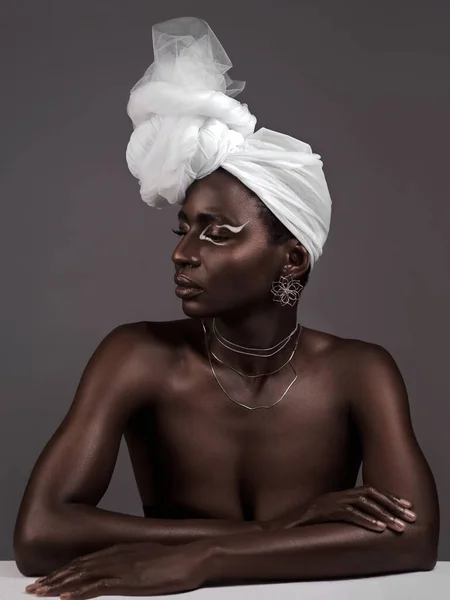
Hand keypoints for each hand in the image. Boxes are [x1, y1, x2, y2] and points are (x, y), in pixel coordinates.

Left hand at [24, 540, 211, 598]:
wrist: (194, 557)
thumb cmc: (178, 560)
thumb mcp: (152, 558)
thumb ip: (135, 562)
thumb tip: (128, 570)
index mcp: (121, 550)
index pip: (86, 561)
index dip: (64, 571)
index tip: (48, 579)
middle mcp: (117, 555)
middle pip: (78, 567)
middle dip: (53, 578)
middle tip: (33, 588)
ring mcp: (121, 567)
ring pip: (81, 576)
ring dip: (58, 586)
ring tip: (39, 593)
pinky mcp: (128, 580)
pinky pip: (96, 587)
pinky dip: (77, 592)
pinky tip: (64, 598)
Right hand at [261, 485, 416, 532]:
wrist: (282, 527)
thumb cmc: (306, 525)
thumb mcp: (329, 516)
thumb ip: (345, 514)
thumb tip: (365, 520)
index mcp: (340, 494)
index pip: (369, 491)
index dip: (389, 497)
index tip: (407, 506)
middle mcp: (337, 494)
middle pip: (371, 494)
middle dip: (393, 505)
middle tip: (410, 517)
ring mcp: (330, 501)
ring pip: (363, 503)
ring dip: (384, 514)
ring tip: (399, 527)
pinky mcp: (324, 511)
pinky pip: (349, 514)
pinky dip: (366, 521)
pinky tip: (379, 529)